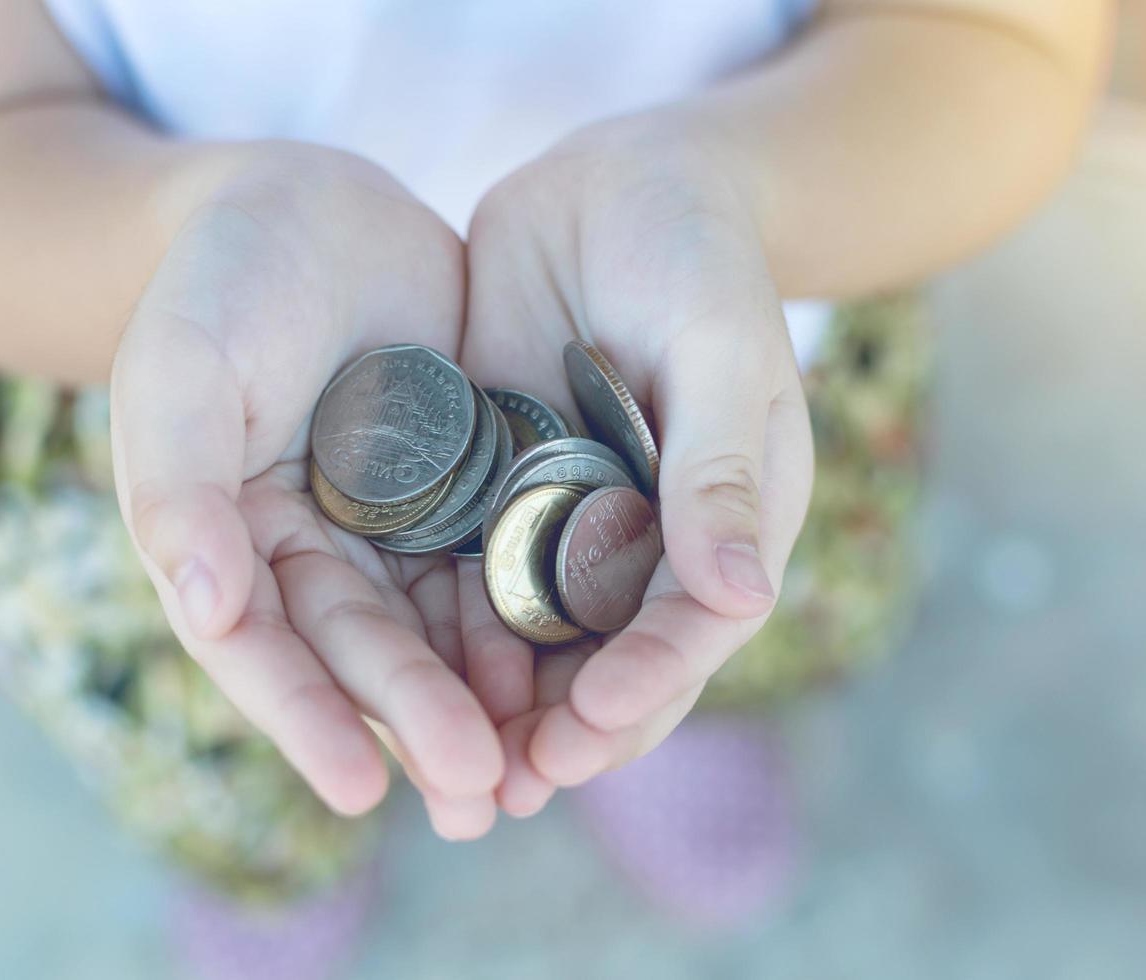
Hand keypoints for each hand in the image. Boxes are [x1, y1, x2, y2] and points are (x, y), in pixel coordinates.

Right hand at [110, 145, 503, 836]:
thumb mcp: (183, 364)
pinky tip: (567, 671)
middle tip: (477, 793)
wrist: (310, 199)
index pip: (258, 646)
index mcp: (224, 538)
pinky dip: (521, 618)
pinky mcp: (457, 489)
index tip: (362, 788)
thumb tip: (202, 610)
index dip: (306, 716)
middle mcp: (305, 549)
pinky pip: (492, 562)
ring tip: (531, 773)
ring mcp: (386, 523)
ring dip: (478, 699)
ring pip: (434, 626)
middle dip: (417, 720)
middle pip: (362, 649)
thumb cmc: (223, 276)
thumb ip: (179, 483)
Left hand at [457, 122, 814, 814]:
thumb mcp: (719, 349)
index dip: (645, 685)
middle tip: (506, 792)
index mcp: (727, 521)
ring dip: (499, 707)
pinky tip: (401, 676)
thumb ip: (719, 468)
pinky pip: (475, 574)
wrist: (620, 183)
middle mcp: (652, 540)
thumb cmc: (695, 253)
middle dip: (564, 731)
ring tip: (449, 772)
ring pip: (539, 637)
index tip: (582, 727)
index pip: (692, 628)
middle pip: (612, 659)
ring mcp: (575, 520)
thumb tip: (744, 601)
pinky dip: (449, 633)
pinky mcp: (506, 490)